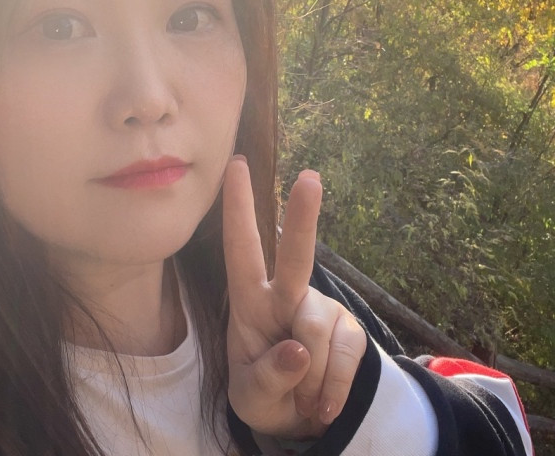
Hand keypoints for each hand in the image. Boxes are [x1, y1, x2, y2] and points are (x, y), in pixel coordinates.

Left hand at [223, 157, 365, 438]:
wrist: (298, 422)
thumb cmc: (263, 394)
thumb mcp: (251, 396)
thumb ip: (268, 376)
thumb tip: (299, 350)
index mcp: (249, 302)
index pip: (240, 249)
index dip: (237, 207)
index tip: (236, 164)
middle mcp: (285, 296)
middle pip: (295, 256)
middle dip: (303, 217)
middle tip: (310, 178)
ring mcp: (319, 309)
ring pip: (316, 332)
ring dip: (311, 378)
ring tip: (303, 398)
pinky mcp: (349, 329)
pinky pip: (347, 357)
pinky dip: (335, 387)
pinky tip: (324, 404)